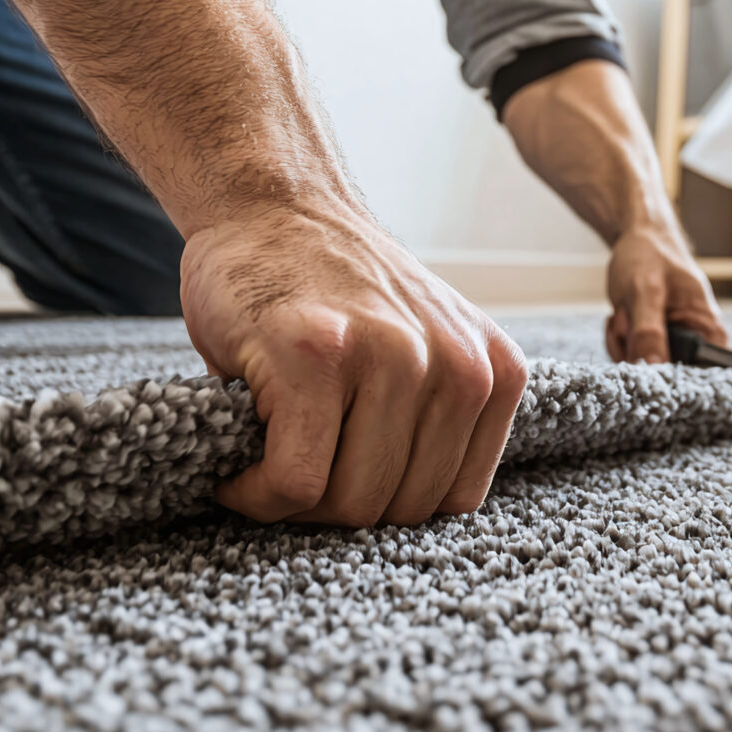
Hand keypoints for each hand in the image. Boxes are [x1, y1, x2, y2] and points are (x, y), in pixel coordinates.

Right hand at [180, 200, 527, 526]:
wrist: (274, 204)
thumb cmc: (335, 292)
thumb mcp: (425, 350)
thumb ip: (436, 421)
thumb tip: (402, 527)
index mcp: (494, 372)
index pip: (452, 502)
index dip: (384, 507)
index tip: (335, 481)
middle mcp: (457, 365)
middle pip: (400, 510)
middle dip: (333, 511)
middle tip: (287, 474)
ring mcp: (391, 358)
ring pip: (349, 503)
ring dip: (290, 505)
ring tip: (261, 463)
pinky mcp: (317, 358)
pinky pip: (295, 482)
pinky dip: (256, 495)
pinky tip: (237, 472)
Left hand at [603, 223, 727, 362]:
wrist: (638, 239)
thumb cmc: (651, 256)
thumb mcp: (647, 292)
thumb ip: (649, 331)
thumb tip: (653, 369)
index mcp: (710, 333)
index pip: (697, 376)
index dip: (667, 375)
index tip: (643, 352)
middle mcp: (696, 344)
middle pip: (662, 374)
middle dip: (636, 347)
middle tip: (629, 314)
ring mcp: (672, 345)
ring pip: (640, 367)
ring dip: (623, 340)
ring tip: (627, 307)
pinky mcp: (652, 345)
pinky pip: (630, 358)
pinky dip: (618, 338)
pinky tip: (622, 314)